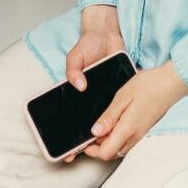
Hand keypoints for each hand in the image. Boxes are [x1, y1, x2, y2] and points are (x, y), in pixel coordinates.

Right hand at [59, 6, 124, 162]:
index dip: (67, 137)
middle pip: (87, 123)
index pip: (69, 119)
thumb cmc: (88, 45)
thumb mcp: (76, 55)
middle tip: (86, 153)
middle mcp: (89, 98)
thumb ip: (73, 69)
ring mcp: (104, 96)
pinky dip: (119, 116)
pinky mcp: (118, 92)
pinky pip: (118, 107)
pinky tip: (121, 127)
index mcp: (75, 92)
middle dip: (85, 140)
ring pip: (104, 118)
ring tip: (104, 145)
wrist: (108, 34)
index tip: (67, 151)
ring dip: (104, 131)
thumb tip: (79, 86)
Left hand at [82, 61, 187, 161]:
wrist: (171, 83)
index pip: (106, 153)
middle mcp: (134, 136)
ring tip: (98, 126)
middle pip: (111, 153)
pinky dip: (115, 137)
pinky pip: (126, 141)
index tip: (83, 140)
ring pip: (118, 148)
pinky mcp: (143, 129)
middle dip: (96, 148)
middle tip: (88, 133)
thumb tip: (95, 132)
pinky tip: (111, 123)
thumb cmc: (149, 86)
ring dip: (106, 142)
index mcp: (128, 129)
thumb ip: (109, 117)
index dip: (91, 150)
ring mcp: (140, 134)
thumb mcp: (123, 97)